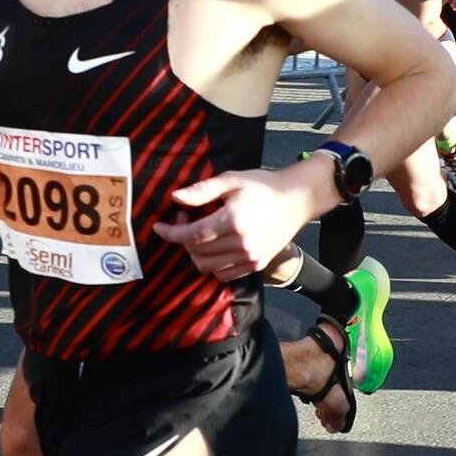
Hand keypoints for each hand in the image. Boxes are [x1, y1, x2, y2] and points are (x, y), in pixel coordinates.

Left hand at [156, 158, 326, 282]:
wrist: (297, 199)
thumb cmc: (262, 185)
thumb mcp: (231, 180)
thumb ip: (201, 191)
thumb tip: (175, 198)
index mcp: (233, 220)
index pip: (192, 235)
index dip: (171, 233)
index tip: (158, 227)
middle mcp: (242, 243)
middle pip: (197, 253)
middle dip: (183, 238)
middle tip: (186, 219)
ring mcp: (250, 257)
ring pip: (208, 267)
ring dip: (196, 253)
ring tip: (200, 233)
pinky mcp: (256, 265)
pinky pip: (223, 274)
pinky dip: (212, 264)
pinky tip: (214, 246)